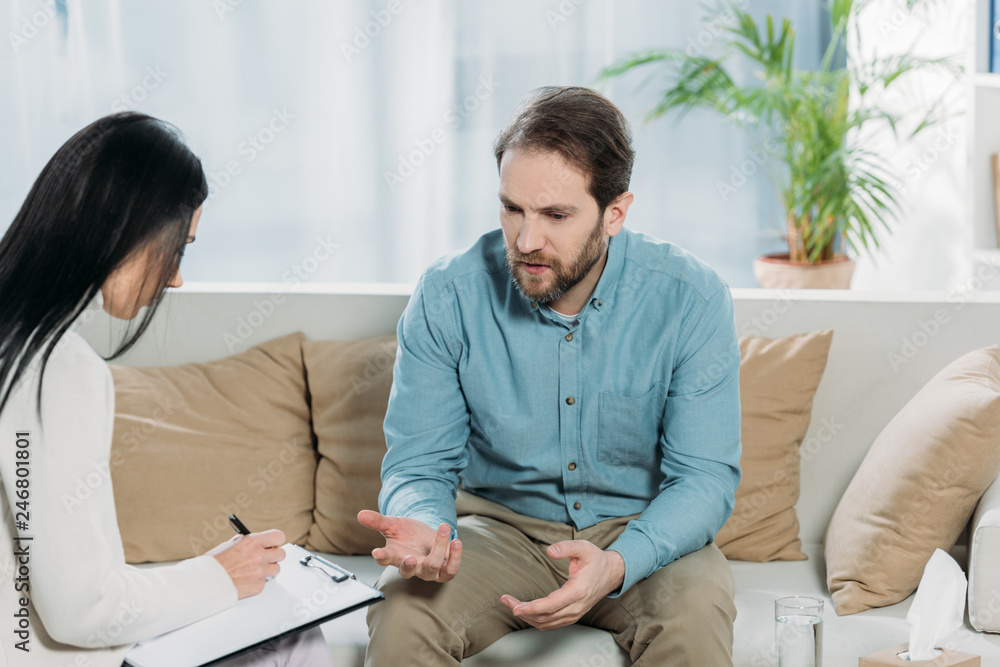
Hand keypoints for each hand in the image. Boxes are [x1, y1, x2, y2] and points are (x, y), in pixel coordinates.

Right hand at [206, 529, 285, 598]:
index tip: (273, 543)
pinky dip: (258, 581)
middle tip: (266, 557)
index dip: (276, 541)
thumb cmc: (213, 564)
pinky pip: (265, 582)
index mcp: (252, 542)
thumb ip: (246, 543)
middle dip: (274, 556)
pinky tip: (246, 580)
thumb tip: (257, 542)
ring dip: (268, 569)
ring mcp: (260, 572)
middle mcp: (259, 556)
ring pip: (276, 569)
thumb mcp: (229, 545)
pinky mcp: (258, 586)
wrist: (205, 583)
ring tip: (254, 570)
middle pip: (281, 553)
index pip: (278, 536)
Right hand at [357, 510, 461, 581]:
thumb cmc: (407, 534)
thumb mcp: (393, 524)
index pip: (386, 560)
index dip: (381, 558)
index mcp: (395, 556)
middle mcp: (411, 566)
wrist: (426, 537)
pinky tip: (456, 541)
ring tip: (443, 527)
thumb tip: (360, 514)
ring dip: (439, 548)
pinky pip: (450, 570)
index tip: (376, 552)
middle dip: (409, 565)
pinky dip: (455, 557)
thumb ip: (377, 521)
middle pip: (408, 570)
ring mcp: (428, 570)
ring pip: (432, 566)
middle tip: (410, 556)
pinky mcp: (444, 570)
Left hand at [500, 541, 624, 629]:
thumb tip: (549, 551)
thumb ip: (566, 547)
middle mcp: (576, 607)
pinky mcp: (572, 616)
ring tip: (511, 604)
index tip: (515, 607)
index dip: (531, 608)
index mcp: (578, 591)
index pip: (551, 605)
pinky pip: (551, 624)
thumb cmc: (596, 560)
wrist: (611, 573)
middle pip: (544, 616)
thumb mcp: (583, 547)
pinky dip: (536, 620)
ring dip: (527, 616)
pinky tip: (525, 612)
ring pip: (546, 623)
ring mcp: (574, 614)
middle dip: (522, 610)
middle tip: (505, 601)